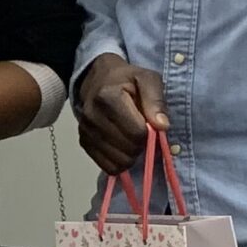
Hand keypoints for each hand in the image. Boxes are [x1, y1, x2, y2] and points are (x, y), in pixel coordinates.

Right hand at [74, 55, 166, 174]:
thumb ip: (156, 100)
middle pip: (128, 149)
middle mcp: (92, 116)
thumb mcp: (147, 79)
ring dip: (131, 155)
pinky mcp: (84, 143)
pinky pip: (108, 167)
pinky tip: (121, 147)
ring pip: (119, 162)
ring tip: (131, 138)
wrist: (97, 79)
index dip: (149, 132)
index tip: (148, 122)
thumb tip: (162, 126)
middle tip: (140, 130)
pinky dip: (119, 161)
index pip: (136, 132)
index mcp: (108, 97)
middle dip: (140, 144)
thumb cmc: (126, 80)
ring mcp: (86, 132)